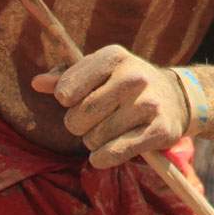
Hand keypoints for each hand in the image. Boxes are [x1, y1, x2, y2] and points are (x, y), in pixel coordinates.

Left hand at [30, 45, 190, 169]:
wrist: (177, 98)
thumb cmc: (126, 85)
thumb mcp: (100, 72)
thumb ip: (67, 77)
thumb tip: (37, 83)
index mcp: (114, 56)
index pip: (66, 90)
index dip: (68, 100)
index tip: (79, 98)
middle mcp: (133, 77)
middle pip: (77, 117)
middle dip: (79, 124)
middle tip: (97, 119)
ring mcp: (148, 104)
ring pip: (93, 139)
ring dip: (95, 141)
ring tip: (111, 129)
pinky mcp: (159, 131)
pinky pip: (112, 154)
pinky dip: (103, 158)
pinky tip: (109, 151)